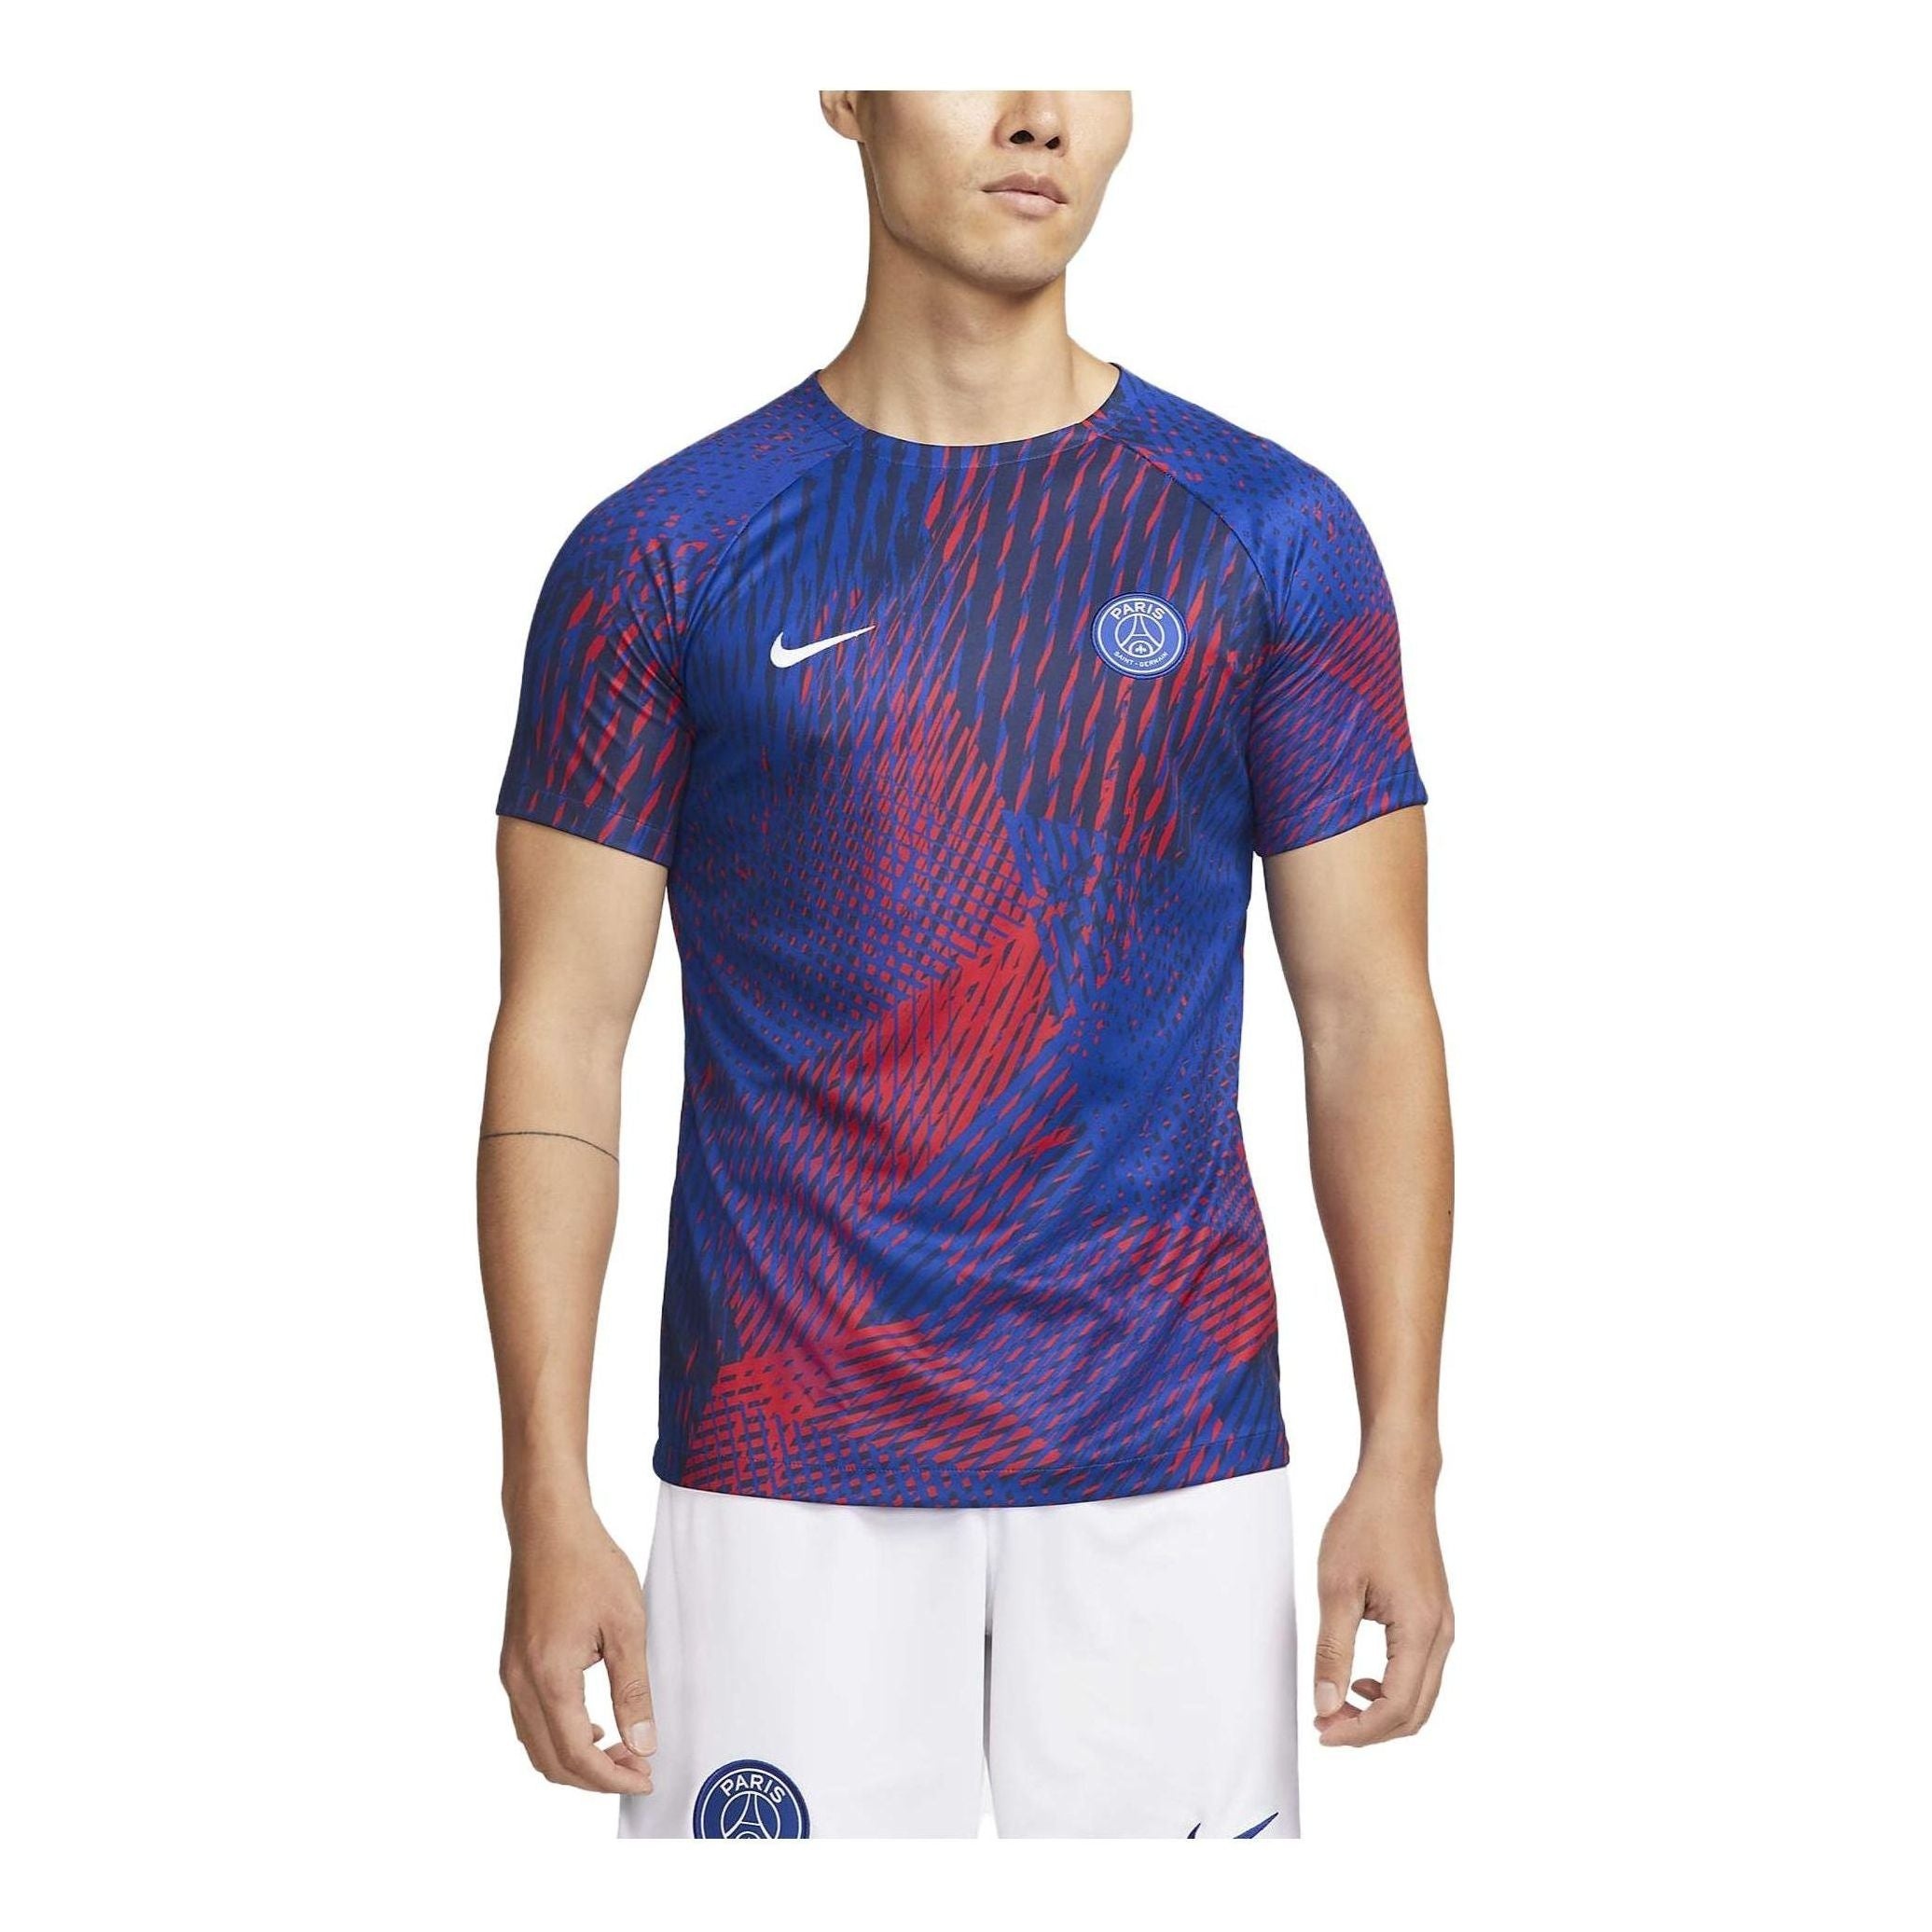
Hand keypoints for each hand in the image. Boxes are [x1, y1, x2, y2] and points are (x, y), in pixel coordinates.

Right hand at [499, 1511, 656, 1792]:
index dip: (611, 1778)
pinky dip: (558, 1737)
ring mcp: (510, 1673)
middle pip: (550, 1760)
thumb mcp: (626, 1626)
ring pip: (536, 1745)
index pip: (576, 1754)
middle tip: (637, 1767)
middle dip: (595, 1777)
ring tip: (619, 1749)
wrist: (548, 1524)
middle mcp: (519, 1682)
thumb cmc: (588, 1563)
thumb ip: (633, 1690)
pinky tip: (591, 1724)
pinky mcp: (512, 1662)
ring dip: (575, 1760)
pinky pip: (529, 1720)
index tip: (644, 1779)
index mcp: (548, 1676)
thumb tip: (644, 1743)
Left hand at [1312, 1464, 1452, 1745]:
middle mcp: (1441, 1634)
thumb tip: (1326, 1703)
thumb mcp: (1337, 1588)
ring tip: (1338, 1703)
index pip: (1396, 1710)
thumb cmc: (1366, 1524)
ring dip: (1382, 1711)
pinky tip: (1360, 1676)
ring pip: (1421, 1696)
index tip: (1322, 1731)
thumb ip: (1333, 1650)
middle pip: (1415, 1713)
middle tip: (1327, 1725)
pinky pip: (1421, 1671)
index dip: (1358, 1732)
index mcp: (1420, 1631)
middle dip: (1371, 1730)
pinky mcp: (1435, 1616)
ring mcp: (1442, 1625)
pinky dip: (1393, 1688)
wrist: (1397, 1481)